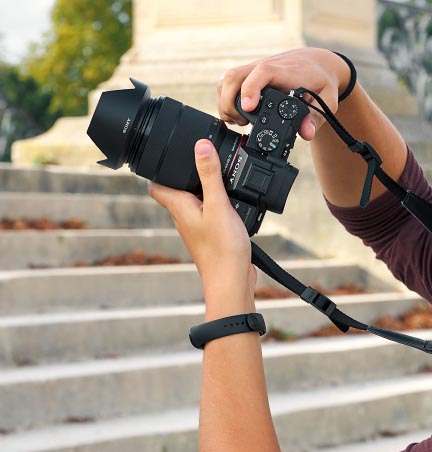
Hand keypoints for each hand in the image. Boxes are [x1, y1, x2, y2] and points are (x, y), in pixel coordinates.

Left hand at [148, 140, 255, 310]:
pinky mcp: (211, 237)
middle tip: (201, 159)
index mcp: (178, 207)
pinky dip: (217, 206)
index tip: (164, 153)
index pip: (156, 185)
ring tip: (220, 178)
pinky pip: (209, 214)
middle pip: (177, 191)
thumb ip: (210, 175)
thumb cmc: (222, 250)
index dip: (157, 167)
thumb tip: (200, 146)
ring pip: (194, 203)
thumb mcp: (218, 205)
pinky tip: (232, 205)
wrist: (232, 282)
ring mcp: (197, 229)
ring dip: (204, 190)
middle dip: (186, 174)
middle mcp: (184, 218)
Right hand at [216, 48, 351, 140]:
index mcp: (285, 72)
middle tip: (240, 124)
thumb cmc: (322, 81)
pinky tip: (236, 115)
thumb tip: (306, 134)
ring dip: (225, 101)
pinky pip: (229, 83)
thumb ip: (316, 117)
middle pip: (235, 76)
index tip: (248, 108)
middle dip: (229, 102)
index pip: (262, 73)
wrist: (317, 63)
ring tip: (238, 122)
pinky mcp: (250, 75)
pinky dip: (226, 99)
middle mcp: (266, 67)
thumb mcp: (328, 100)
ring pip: (228, 79)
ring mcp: (255, 70)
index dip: (251, 89)